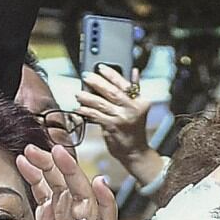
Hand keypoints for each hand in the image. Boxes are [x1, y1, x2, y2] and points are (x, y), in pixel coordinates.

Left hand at [0, 146, 116, 219]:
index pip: (44, 198)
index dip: (36, 177)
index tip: (23, 156)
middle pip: (63, 192)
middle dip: (53, 169)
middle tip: (39, 148)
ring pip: (83, 201)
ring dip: (75, 177)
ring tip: (63, 154)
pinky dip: (105, 203)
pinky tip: (99, 184)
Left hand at [76, 66, 162, 182]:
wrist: (135, 152)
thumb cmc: (135, 130)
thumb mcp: (139, 108)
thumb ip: (136, 90)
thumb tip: (135, 72)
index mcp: (140, 101)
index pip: (125, 83)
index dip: (112, 74)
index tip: (100, 67)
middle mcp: (133, 109)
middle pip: (112, 91)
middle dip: (97, 82)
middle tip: (86, 76)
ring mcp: (122, 118)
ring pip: (101, 103)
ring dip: (87, 97)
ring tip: (78, 93)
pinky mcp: (112, 127)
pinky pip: (96, 115)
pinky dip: (86, 111)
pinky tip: (79, 108)